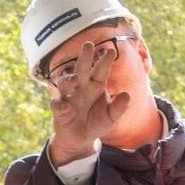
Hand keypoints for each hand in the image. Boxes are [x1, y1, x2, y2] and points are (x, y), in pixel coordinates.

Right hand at [46, 39, 130, 164]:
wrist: (81, 139)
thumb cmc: (97, 123)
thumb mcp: (112, 117)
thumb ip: (119, 107)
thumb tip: (126, 95)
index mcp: (96, 86)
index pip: (101, 71)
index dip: (105, 61)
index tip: (111, 51)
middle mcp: (81, 88)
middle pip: (81, 69)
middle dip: (84, 57)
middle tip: (88, 44)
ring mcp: (69, 98)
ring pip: (65, 83)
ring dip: (69, 79)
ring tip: (76, 79)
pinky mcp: (60, 111)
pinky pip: (57, 105)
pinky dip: (60, 105)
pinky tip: (64, 106)